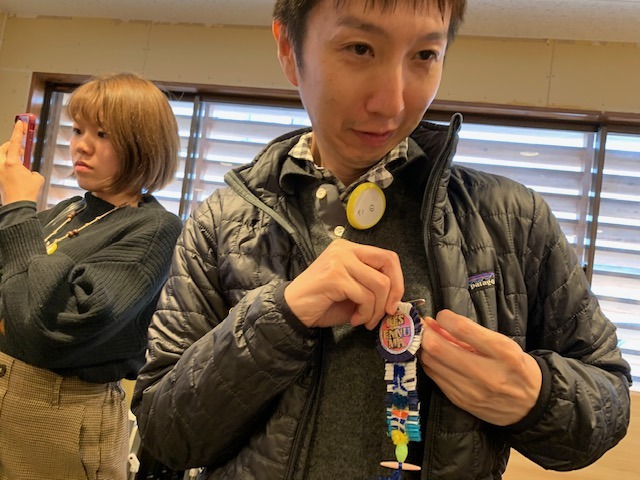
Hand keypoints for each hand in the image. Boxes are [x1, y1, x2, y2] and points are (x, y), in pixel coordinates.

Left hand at [0, 120, 44, 203]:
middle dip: (12, 146)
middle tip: (22, 149)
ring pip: (2, 158)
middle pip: (4, 148)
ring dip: (10, 157)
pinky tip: (17, 174)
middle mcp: (2, 165)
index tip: (19, 123)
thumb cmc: (27, 192)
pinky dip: (9, 167)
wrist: (18, 206)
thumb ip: (33, 171)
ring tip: (20, 162)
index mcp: (11, 162)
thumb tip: (30, 173)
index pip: (14, 142)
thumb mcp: (37, 178)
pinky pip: (3, 168)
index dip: (18, 131)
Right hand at [284, 238, 403, 328]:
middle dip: (394, 292)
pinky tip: (355, 319)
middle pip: (388, 264)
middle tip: (386, 312)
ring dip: (376, 309)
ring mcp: (339, 261)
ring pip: (379, 284)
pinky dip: (365, 313)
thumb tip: (396, 298)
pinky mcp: (335, 276)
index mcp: (349, 249)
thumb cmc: (321, 302)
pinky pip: (365, 296)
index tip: (393, 301)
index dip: (398, 279)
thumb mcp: (352, 291)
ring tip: (364, 320)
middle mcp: (345, 250)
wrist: (291, 310)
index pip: (387, 256)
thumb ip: (371, 287)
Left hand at [418, 310, 541, 425]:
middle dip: (425, 333)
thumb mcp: (503, 344)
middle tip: (424, 326)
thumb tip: (438, 321)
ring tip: (428, 340)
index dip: (445, 318)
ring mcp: (471, 391)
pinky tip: (436, 357)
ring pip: (431, 363)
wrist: (530, 405)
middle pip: (438, 348)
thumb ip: (471, 333)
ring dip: (424, 348)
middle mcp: (486, 374)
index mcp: (503, 353)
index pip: (463, 329)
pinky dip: (431, 363)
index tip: (442, 316)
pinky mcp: (460, 401)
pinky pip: (434, 377)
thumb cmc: (515, 367)